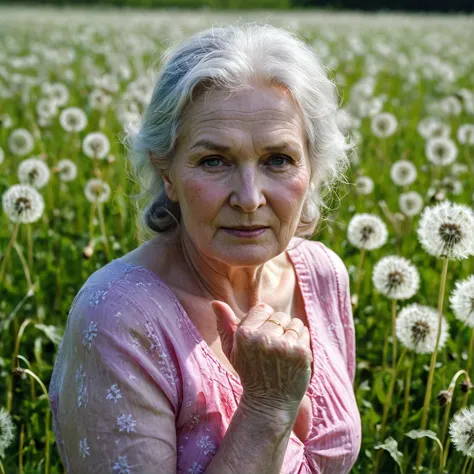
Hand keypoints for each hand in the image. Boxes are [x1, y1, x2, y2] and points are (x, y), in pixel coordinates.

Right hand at [211, 300, 312, 416]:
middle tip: (273, 349)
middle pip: (280, 316)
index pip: (263, 308)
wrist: (269, 404)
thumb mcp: (232, 350)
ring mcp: (284, 346)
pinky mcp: (301, 353)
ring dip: (292, 333)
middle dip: (279, 328)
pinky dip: (302, 341)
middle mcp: (263, 339)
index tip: (262, 338)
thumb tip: (215, 302)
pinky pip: (304, 333)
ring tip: (283, 353)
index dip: (264, 322)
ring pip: (294, 322)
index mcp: (244, 335)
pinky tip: (293, 356)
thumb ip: (224, 325)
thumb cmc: (250, 373)